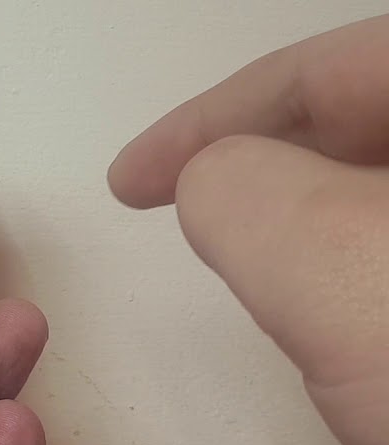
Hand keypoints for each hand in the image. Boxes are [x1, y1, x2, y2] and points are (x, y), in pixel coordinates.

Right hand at [109, 14, 388, 444]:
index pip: (336, 67)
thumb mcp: (343, 274)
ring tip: (274, 279)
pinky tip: (362, 330)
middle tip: (196, 219)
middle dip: (272, 162)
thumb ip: (242, 194)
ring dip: (327, 220)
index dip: (209, 116)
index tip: (128, 183)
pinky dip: (379, 276)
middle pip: (379, 120)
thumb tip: (212, 183)